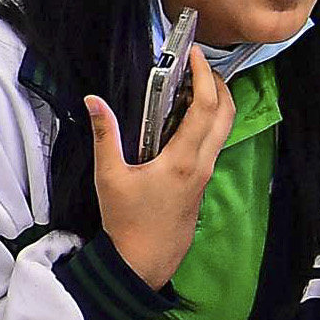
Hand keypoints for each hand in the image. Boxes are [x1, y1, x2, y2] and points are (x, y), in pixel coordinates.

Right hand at [84, 49, 229, 288]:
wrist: (142, 265)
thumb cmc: (125, 223)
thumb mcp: (108, 177)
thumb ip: (105, 135)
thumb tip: (93, 100)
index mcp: (183, 160)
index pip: (205, 106)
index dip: (203, 75)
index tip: (193, 54)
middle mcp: (202, 165)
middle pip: (226, 114)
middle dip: (218, 84)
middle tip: (198, 66)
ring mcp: (204, 177)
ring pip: (223, 131)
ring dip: (216, 104)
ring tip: (191, 87)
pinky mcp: (200, 186)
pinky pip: (213, 146)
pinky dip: (207, 124)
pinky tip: (183, 121)